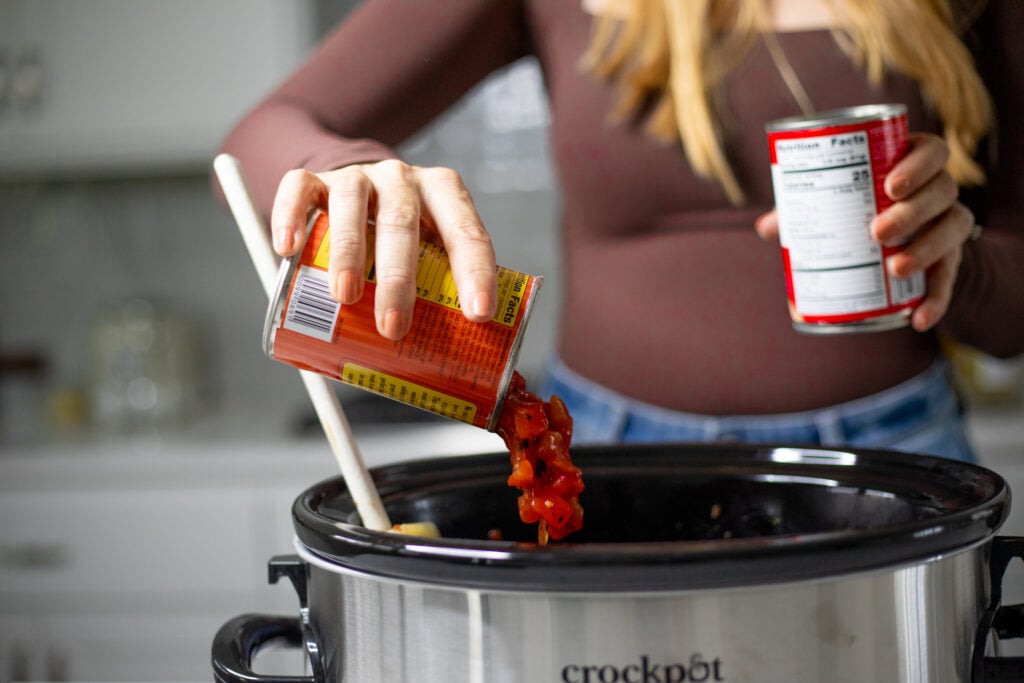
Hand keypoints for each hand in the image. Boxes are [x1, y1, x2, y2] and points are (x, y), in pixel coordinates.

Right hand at [270, 160, 497, 339]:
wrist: (361, 193)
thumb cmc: (403, 236)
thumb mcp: (432, 253)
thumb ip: (440, 292)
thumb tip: (452, 368)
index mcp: (444, 194)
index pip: (466, 231)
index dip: (475, 273)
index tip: (477, 315)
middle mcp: (402, 180)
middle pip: (403, 222)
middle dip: (398, 279)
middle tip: (393, 327)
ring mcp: (358, 177)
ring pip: (351, 203)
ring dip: (349, 252)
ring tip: (345, 296)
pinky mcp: (315, 179)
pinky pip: (297, 187)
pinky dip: (289, 215)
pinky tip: (288, 248)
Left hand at [755, 132, 972, 331]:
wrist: (898, 247)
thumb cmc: (857, 213)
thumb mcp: (834, 207)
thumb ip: (803, 211)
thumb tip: (763, 228)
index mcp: (912, 164)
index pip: (930, 151)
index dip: (918, 164)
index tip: (889, 186)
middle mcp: (939, 190)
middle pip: (941, 190)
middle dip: (912, 211)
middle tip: (877, 232)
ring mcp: (948, 223)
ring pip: (953, 227)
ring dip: (926, 249)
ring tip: (894, 268)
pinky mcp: (951, 259)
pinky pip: (951, 278)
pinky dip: (937, 299)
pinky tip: (919, 318)